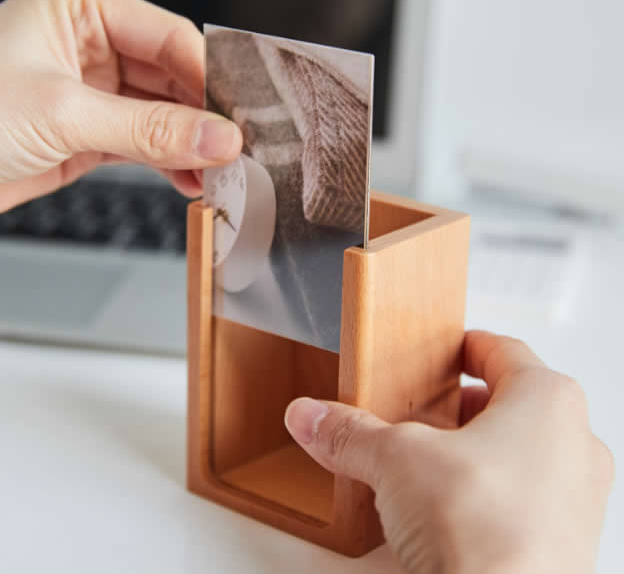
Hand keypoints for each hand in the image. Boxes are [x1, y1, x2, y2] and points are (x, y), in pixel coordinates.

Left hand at [0, 0, 241, 229]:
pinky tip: (190, 182)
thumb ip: (148, 129)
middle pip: (173, 78)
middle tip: (236, 151)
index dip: (208, 77)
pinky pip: (146, 146)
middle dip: (204, 117)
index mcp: (79, 9)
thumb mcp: (62, 114)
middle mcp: (90, 45)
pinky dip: (170, 165)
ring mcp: (93, 93)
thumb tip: (218, 137)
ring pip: (164, 116)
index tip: (238, 117)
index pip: (168, 37)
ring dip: (191, 146)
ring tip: (220, 173)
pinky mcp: (90, 134)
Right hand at [285, 331, 613, 573]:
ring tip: (431, 462)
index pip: (502, 350)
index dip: (465, 347)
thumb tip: (313, 417)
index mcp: (546, 400)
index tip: (444, 351)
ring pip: (522, 452)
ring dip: (475, 451)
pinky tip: (450, 509)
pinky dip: (488, 492)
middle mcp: (573, 444)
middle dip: (461, 406)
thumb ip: (351, 433)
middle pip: (511, 403)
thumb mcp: (397, 461)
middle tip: (424, 410)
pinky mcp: (563, 542)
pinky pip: (525, 498)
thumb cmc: (486, 531)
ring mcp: (575, 497)